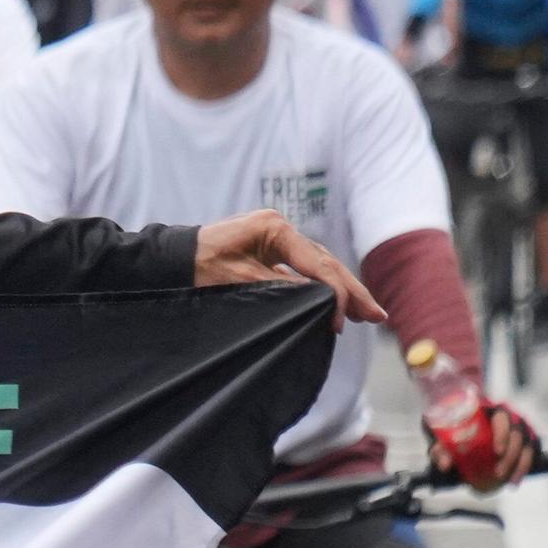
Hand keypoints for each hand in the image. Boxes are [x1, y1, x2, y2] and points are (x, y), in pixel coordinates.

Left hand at [188, 210, 383, 324]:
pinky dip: (321, 287)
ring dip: (342, 290)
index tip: (343, 319)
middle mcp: (280, 229)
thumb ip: (278, 287)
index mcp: (274, 229)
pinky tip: (336, 304)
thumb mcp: (236, 279)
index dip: (334, 293)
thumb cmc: (196, 266)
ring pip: (319, 266)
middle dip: (352, 290)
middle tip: (376, 315)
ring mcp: (277, 238)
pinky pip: (305, 270)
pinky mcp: (271, 250)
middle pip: (326, 262)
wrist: (170, 258)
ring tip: (367, 313)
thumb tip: (316, 298)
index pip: (316, 263)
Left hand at [427, 396, 541, 492]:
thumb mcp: (442, 439)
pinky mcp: (525, 442)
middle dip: (511, 454)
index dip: (503, 434)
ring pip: (527, 445)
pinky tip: (514, 482)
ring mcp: (520, 429)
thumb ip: (441, 450)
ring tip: (507, 482)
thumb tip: (444, 465)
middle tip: (498, 473)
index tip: (497, 452)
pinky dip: (523, 469)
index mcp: (490, 410)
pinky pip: (530, 454)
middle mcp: (509, 417)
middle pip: (517, 433)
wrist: (461, 435)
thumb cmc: (452, 432)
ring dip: (519, 464)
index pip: (502, 418)